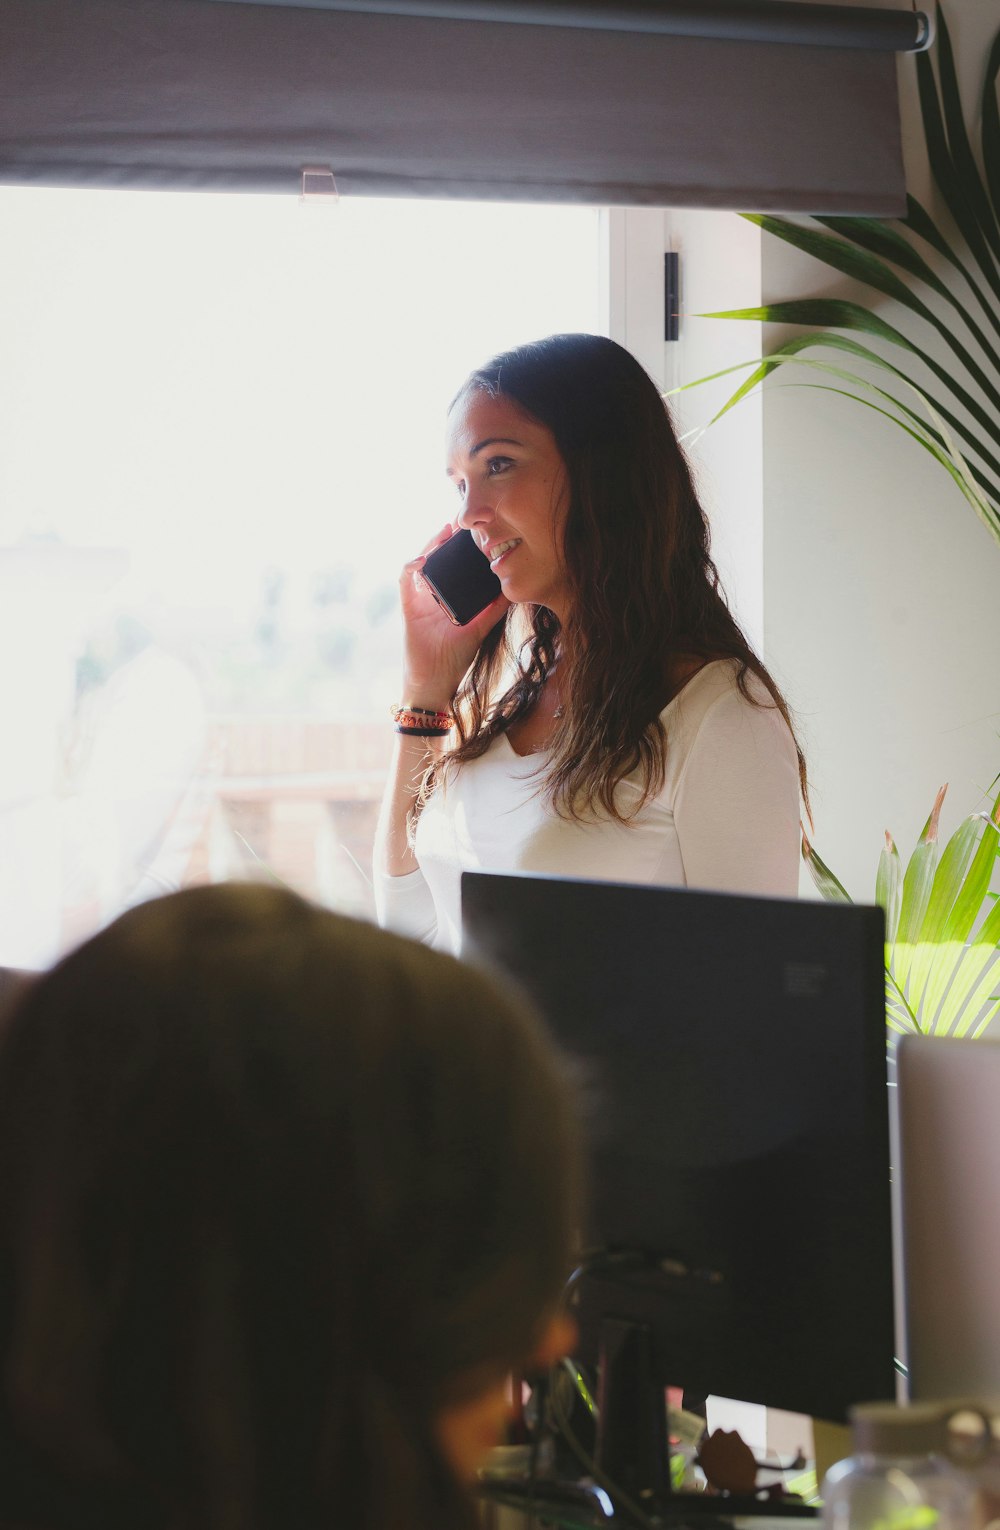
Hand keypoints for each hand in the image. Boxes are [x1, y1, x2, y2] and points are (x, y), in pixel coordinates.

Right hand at [399, 524, 509, 706]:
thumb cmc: (456, 658)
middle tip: (462, 521)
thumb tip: (513, 588)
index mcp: (449, 595)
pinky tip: (424, 559)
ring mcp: (419, 597)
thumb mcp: (481, 628)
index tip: (478, 530)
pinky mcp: (408, 605)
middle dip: (447, 538)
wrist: (435, 681)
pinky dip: (412, 566)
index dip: (462, 546)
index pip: (454, 564)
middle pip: (437, 557)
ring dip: (431, 544)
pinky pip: (405, 579)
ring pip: (421, 561)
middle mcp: (432, 592)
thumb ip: (494, 608)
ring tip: (445, 531)